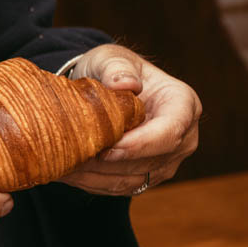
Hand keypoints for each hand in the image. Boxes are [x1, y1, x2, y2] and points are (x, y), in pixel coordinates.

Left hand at [60, 44, 200, 195]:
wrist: (104, 88)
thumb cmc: (111, 70)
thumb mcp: (111, 58)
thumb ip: (117, 68)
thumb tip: (126, 84)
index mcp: (183, 104)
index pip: (170, 133)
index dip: (138, 145)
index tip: (106, 148)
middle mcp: (183, 137)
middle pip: (151, 162)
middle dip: (110, 163)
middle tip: (73, 158)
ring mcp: (167, 161)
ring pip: (132, 179)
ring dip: (96, 176)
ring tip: (64, 165)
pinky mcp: (146, 177)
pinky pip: (119, 188)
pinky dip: (92, 183)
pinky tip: (68, 172)